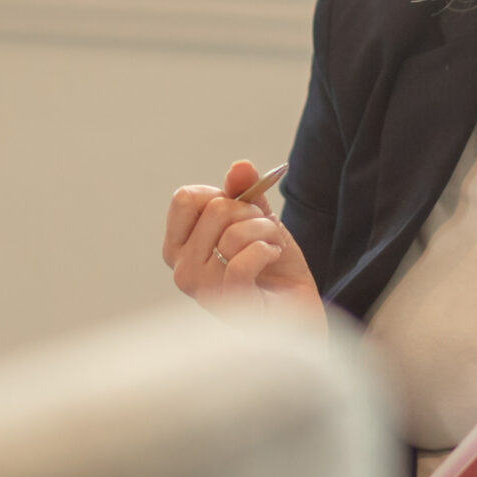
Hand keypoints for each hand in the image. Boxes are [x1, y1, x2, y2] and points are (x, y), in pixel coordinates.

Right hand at [161, 160, 323, 329]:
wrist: (297, 309)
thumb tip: (240, 167)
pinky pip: (243, 261)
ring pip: (233, 233)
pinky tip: (273, 259)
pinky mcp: (227, 303)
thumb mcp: (258, 220)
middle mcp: (182, 269)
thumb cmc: (272, 268)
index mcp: (179, 247)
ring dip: (266, 232)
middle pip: (215, 209)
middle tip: (263, 233)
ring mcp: (201, 289)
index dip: (221, 195)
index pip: (184, 199)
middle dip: (252, 213)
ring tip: (271, 249)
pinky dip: (267, 250)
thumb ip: (246, 192)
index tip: (239, 212)